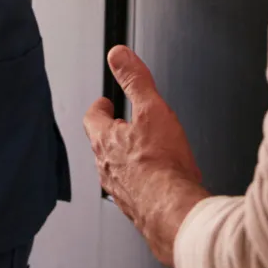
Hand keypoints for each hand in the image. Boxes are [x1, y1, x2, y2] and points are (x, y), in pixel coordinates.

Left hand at [83, 45, 208, 266]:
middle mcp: (107, 168)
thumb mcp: (151, 110)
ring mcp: (119, 191)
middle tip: (124, 126)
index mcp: (106, 142)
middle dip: (113, 134)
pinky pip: (134, 191)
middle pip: (102, 145)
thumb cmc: (162, 166)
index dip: (100, 108)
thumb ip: (135, 80)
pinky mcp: (136, 209)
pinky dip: (142, 183)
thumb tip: (118, 55)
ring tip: (142, 154)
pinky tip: (158, 183)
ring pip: (116, 170)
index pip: (93, 118)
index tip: (105, 102)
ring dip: (126, 160)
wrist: (174, 212)